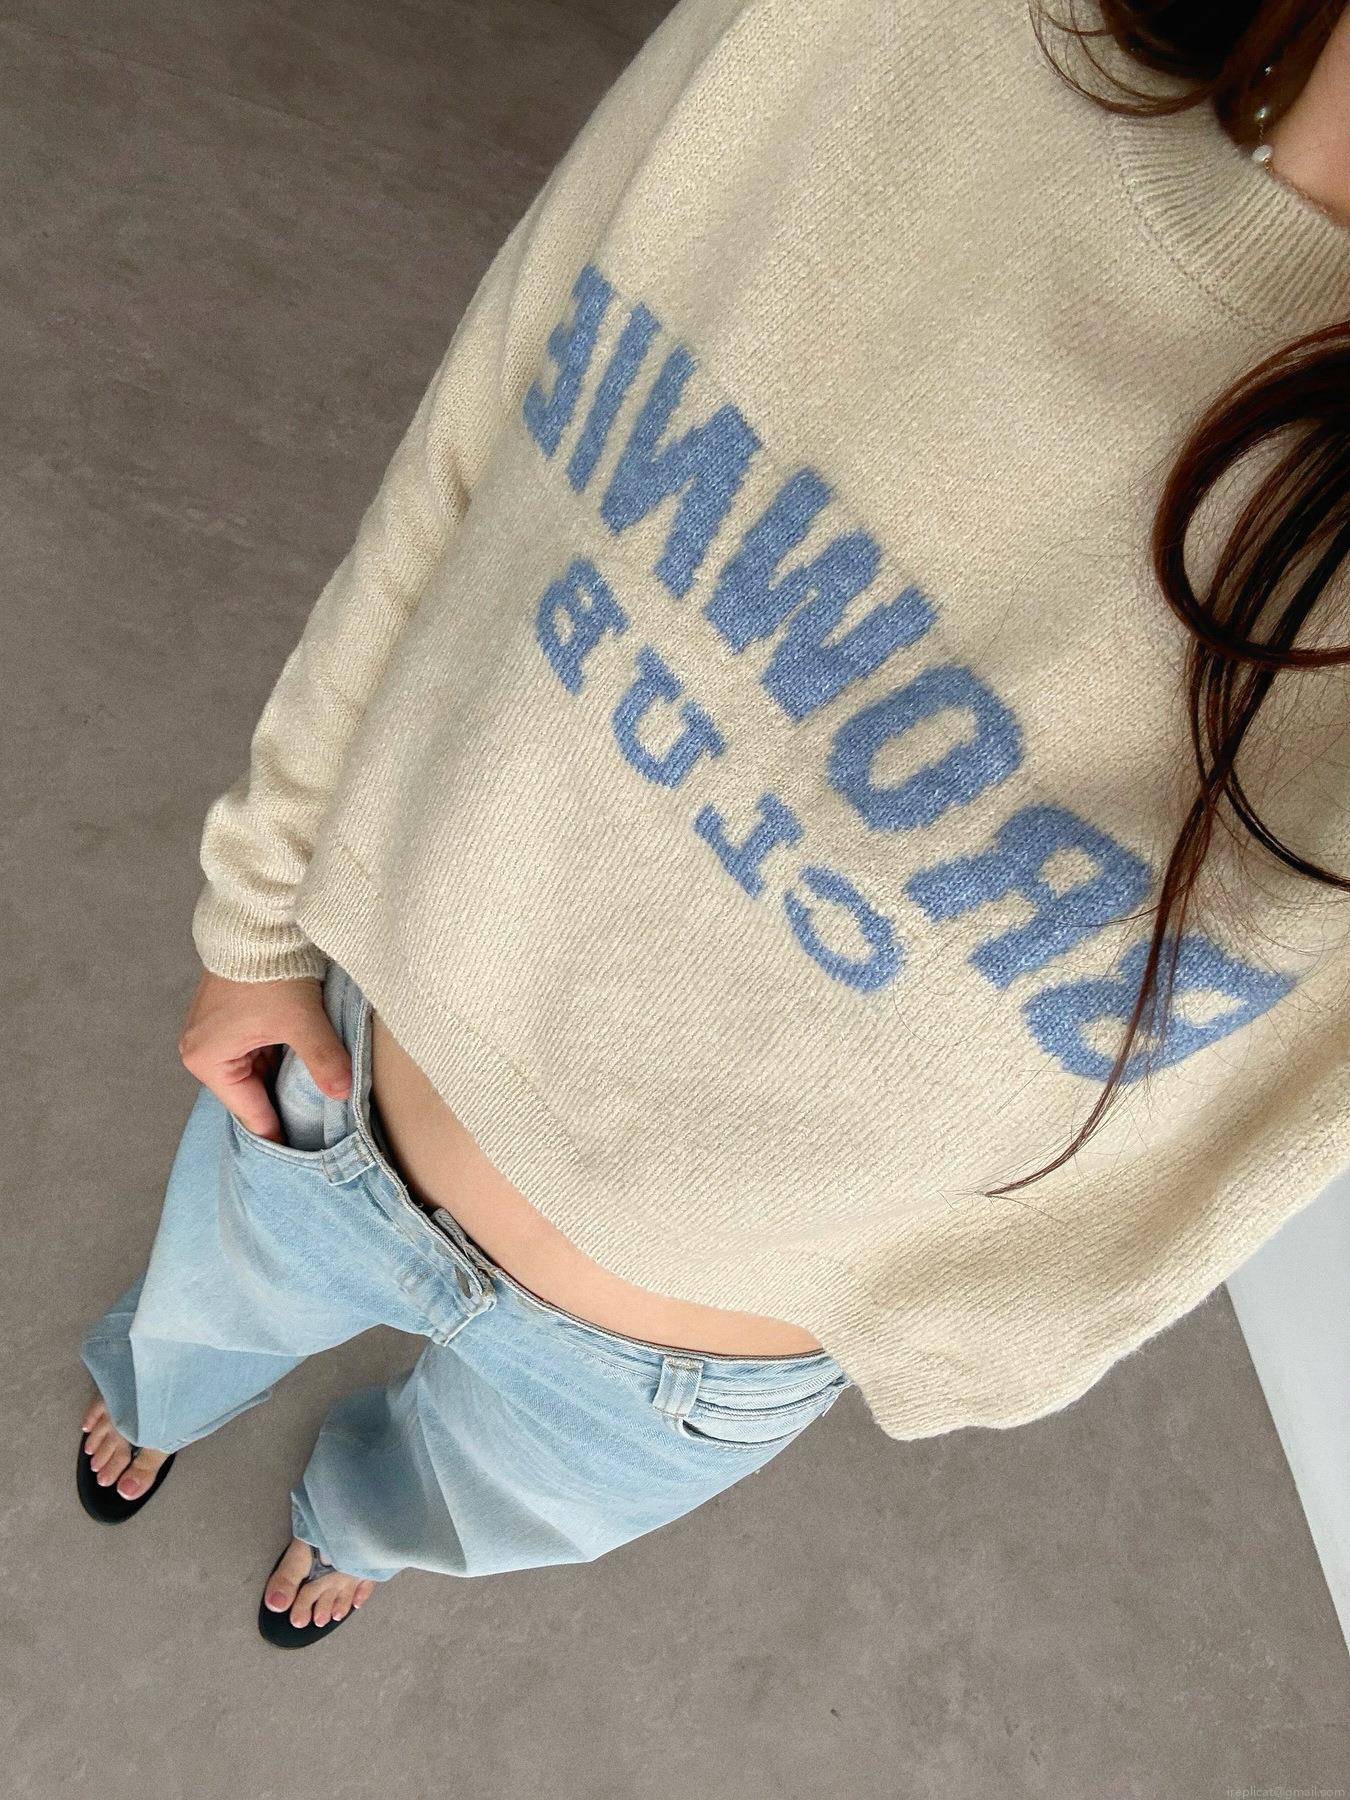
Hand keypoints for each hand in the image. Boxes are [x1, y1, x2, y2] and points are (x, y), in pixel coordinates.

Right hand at [178, 967, 351, 1143]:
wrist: (257, 920)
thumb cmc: (271, 971)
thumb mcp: (302, 1019)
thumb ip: (324, 1059)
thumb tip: (344, 1094)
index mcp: (207, 1060)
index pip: (251, 1112)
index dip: (282, 1130)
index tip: (306, 1152)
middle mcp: (199, 1051)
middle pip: (250, 1093)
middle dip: (283, 1102)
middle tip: (319, 1125)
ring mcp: (210, 1034)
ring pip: (254, 1072)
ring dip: (281, 1078)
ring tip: (315, 1096)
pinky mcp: (223, 1018)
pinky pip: (253, 1052)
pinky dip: (275, 1057)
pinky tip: (302, 1064)